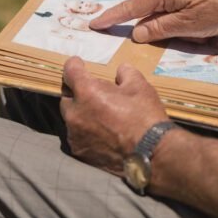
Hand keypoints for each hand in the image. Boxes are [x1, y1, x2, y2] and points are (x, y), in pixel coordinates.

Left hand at [60, 57, 167, 174]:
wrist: (151, 153)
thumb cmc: (145, 116)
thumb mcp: (140, 86)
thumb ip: (126, 73)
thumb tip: (121, 70)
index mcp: (87, 92)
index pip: (70, 71)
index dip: (74, 65)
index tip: (78, 64)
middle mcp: (75, 113)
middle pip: (66, 97)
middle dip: (77, 93)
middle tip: (93, 94)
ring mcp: (75, 135)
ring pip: (70, 119)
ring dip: (80, 114)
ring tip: (98, 116)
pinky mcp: (79, 152)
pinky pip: (77, 136)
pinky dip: (85, 132)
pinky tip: (101, 134)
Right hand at [89, 0, 217, 42]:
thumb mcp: (190, 26)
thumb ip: (160, 29)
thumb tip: (138, 32)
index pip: (132, 6)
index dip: (113, 17)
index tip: (94, 24)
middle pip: (150, 7)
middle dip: (156, 27)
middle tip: (183, 37)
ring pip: (167, 7)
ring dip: (175, 24)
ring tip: (201, 31)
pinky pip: (179, 2)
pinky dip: (184, 17)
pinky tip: (204, 24)